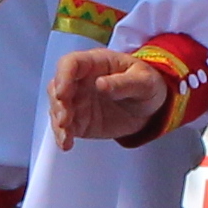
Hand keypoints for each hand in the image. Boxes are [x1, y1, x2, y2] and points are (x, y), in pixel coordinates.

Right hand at [51, 47, 177, 147]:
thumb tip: (101, 84)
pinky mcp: (79, 120)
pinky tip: (66, 144)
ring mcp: (78, 101)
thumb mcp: (144, 82)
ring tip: (66, 136)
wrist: (149, 108)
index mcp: (95, 63)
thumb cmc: (146, 85)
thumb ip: (124, 83)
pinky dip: (63, 136)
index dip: (63, 76)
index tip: (63, 93)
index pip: (71, 63)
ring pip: (57, 108)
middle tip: (65, 120)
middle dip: (58, 104)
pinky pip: (65, 128)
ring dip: (58, 123)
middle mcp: (81, 81)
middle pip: (57, 87)